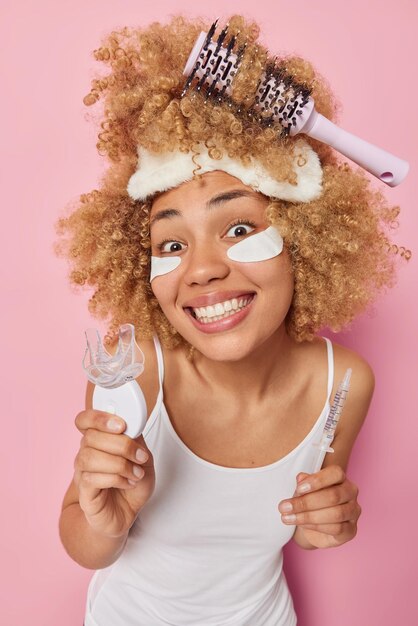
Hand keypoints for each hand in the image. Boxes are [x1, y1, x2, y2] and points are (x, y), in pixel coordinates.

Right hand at [73, 409, 154, 538]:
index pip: (85, 420)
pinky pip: (91, 479)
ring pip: (89, 457)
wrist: (127, 513)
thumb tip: (132, 424)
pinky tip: (128, 483)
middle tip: (140, 456)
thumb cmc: (132, 483)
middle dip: (122, 445)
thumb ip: (136, 439)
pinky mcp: (84, 493)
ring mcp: (82, 473)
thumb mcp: (143, 457)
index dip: (99, 417)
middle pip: (91, 437)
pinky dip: (115, 479)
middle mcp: (86, 453)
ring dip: (119, 464)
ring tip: (136, 473)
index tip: (121, 425)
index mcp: (98, 440)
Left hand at [278, 465, 360, 548]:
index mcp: (340, 478)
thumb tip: (301, 478)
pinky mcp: (351, 530)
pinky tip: (301, 525)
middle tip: (284, 507)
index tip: (298, 488)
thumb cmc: (311, 502)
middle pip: (333, 495)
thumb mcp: (303, 491)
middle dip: (306, 502)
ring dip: (308, 516)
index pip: (335, 473)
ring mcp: (353, 511)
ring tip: (288, 518)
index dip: (317, 480)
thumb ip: (303, 484)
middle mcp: (350, 493)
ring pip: (335, 514)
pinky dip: (316, 527)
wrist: (315, 527)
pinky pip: (336, 528)